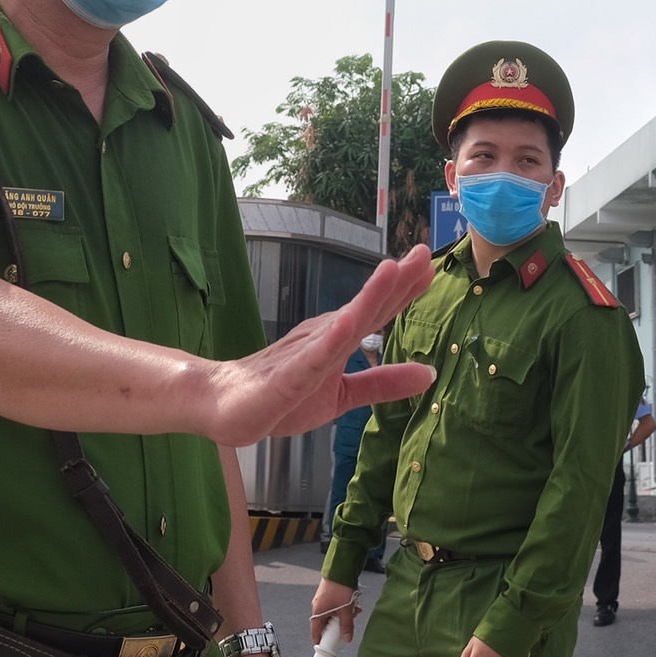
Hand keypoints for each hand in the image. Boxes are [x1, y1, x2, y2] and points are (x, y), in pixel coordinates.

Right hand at [199, 247, 438, 445]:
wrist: (224, 405)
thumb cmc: (283, 397)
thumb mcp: (342, 395)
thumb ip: (383, 383)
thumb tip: (429, 374)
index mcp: (339, 337)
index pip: (378, 311)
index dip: (406, 289)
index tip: (431, 263)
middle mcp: (324, 336)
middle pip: (365, 307)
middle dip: (395, 280)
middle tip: (422, 251)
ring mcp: (305, 353)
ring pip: (342, 323)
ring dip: (368, 296)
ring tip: (391, 270)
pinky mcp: (286, 377)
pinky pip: (311, 358)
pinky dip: (330, 340)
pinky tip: (347, 322)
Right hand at [311, 578, 359, 644]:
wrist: (340, 568)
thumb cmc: (340, 588)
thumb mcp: (345, 610)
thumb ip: (346, 626)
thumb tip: (347, 639)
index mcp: (318, 613)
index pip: (315, 633)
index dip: (321, 642)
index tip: (328, 648)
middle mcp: (318, 608)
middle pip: (326, 625)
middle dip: (338, 626)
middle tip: (348, 623)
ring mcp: (323, 601)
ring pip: (333, 616)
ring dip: (343, 616)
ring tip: (353, 610)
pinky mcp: (329, 596)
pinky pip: (335, 608)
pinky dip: (343, 608)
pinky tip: (352, 604)